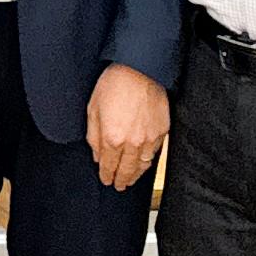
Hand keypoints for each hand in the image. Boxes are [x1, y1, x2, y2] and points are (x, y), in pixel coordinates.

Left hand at [86, 65, 169, 191]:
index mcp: (112, 138)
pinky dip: (148, 162)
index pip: (109, 166)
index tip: (106, 180)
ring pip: (143, 165)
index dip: (106, 175)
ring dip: (136, 175)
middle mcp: (132, 142)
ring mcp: (149, 138)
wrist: (140, 69)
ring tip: (130, 180)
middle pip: (127, 170)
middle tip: (119, 186)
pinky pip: (155, 153)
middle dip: (121, 180)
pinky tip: (144, 163)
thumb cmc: (114, 84)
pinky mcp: (162, 131)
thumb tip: (97, 155)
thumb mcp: (93, 109)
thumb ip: (94, 137)